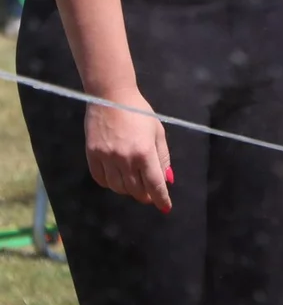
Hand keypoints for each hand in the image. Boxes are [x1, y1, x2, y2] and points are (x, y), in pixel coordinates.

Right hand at [84, 86, 171, 213]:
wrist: (111, 97)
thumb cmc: (139, 112)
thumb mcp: (157, 132)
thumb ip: (163, 157)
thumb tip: (167, 179)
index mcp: (144, 152)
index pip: (154, 184)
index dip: (161, 198)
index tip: (165, 207)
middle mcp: (125, 158)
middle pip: (136, 190)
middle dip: (146, 195)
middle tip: (150, 194)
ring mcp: (106, 157)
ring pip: (118, 187)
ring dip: (128, 190)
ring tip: (134, 184)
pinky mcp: (92, 155)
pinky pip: (101, 179)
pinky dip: (110, 183)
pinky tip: (117, 178)